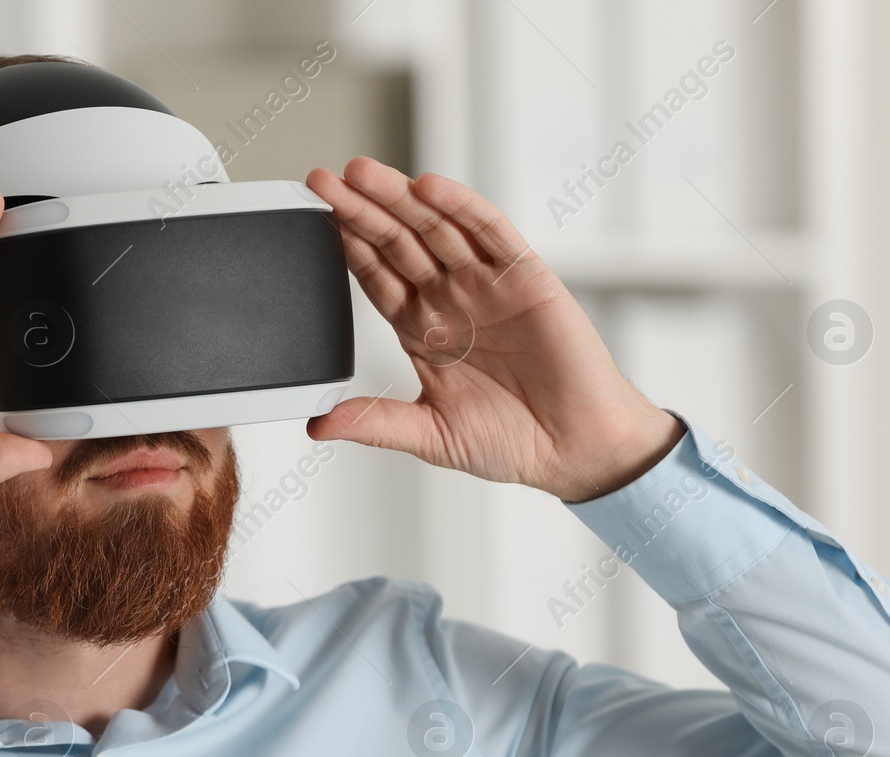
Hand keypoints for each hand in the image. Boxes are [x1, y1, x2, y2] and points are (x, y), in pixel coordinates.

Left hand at [304, 158, 682, 502]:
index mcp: (422, 330)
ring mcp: (486, 283)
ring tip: (361, 174)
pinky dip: (460, 206)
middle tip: (322, 182)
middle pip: (395, 241)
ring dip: (398, 198)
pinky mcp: (525, 277)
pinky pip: (490, 232)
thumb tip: (317, 426)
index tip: (311, 221)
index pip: (374, 276)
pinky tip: (428, 188)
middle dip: (359, 211)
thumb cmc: (513, 440)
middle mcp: (450, 298)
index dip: (344, 247)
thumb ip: (375, 423)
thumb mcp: (430, 434)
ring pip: (434, 227)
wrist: (577, 449)